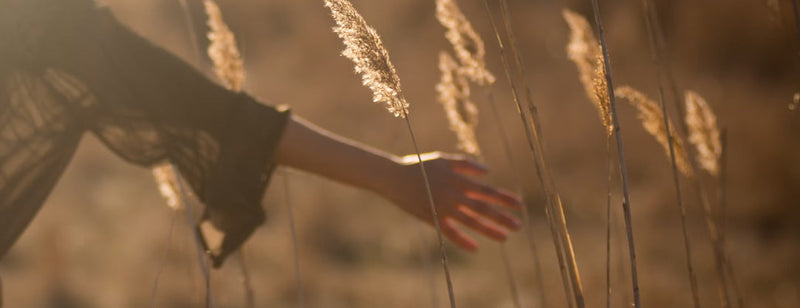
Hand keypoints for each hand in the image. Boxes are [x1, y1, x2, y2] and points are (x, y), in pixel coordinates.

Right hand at [382, 152, 521, 250]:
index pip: (485, 191)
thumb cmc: (419, 165)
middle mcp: (453, 195)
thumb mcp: (443, 160)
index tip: (519, 204)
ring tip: (505, 237)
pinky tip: (475, 248)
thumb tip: (487, 172)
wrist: (393, 177)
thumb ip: (466, 164)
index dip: (503, 198)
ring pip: (470, 221)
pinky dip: (462, 240)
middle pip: (482, 208)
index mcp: (457, 179)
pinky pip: (449, 232)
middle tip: (519, 225)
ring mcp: (442, 208)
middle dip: (502, 217)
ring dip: (489, 230)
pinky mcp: (431, 218)